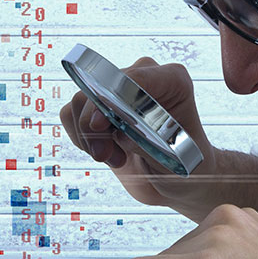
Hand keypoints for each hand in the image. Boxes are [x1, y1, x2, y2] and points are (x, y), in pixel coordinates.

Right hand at [59, 57, 217, 208]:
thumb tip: (117, 132)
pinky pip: (71, 113)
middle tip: (104, 155)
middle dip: (94, 124)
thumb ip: (146, 140)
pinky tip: (105, 152)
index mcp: (172, 80)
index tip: (99, 125)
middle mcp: (144, 78)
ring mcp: (118, 90)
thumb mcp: (175, 157)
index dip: (111, 98)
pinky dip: (80, 138)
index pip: (134, 77)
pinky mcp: (99, 107)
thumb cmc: (187, 167)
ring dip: (88, 136)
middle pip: (100, 86)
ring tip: (113, 157)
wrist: (178, 181)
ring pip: (81, 100)